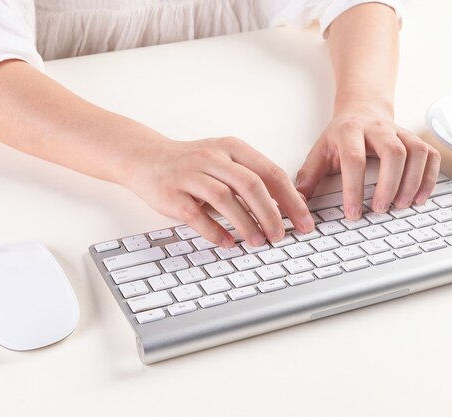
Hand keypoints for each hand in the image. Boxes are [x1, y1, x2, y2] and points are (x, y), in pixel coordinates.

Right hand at [126, 136, 313, 246]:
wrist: (147, 158)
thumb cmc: (193, 164)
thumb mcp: (226, 161)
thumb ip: (253, 179)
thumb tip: (289, 207)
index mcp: (233, 148)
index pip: (271, 173)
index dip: (291, 199)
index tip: (304, 221)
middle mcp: (213, 158)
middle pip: (251, 185)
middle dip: (272, 213)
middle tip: (281, 236)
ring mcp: (191, 175)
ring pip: (225, 199)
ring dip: (245, 223)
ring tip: (258, 242)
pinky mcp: (172, 194)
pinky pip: (196, 215)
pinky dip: (214, 231)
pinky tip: (227, 243)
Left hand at [296, 103, 440, 219]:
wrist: (362, 110)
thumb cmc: (341, 136)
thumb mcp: (320, 152)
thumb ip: (309, 177)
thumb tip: (298, 203)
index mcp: (349, 132)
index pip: (354, 160)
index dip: (354, 189)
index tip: (353, 213)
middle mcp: (378, 129)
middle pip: (393, 152)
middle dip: (389, 184)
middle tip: (381, 209)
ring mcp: (400, 132)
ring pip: (416, 152)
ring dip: (412, 182)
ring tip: (402, 206)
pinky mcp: (415, 138)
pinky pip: (430, 155)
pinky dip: (429, 177)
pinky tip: (420, 197)